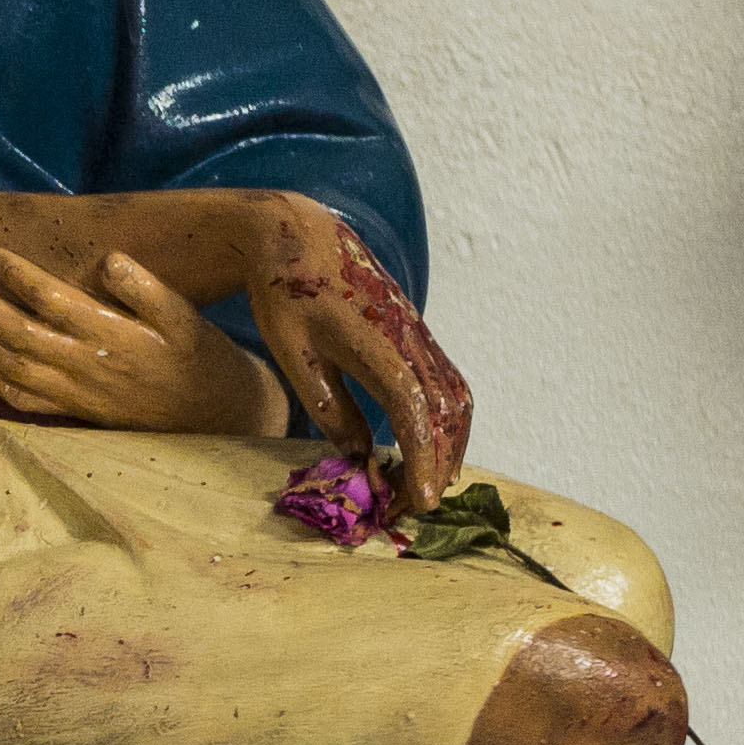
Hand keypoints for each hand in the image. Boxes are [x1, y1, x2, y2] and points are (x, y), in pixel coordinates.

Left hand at [0, 246, 276, 434]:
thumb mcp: (185, 317)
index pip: (51, 300)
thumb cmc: (199, 357)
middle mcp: (86, 367)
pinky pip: (20, 398)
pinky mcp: (71, 413)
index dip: (15, 275)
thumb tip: (110, 260)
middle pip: (16, 334)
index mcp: (113, 335)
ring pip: (9, 366)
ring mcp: (74, 394)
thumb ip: (147, 289)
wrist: (214, 416)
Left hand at [238, 203, 470, 504]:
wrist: (300, 236)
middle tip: (412, 507)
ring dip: (449, 447)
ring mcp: (420, 335)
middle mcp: (410, 337)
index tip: (419, 498)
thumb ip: (329, 405)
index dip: (422, 455)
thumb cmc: (286, 293)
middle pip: (446, 411)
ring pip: (457, 400)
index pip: (415, 407)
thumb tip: (360, 456)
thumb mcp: (294, 354)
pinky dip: (448, 425)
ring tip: (424, 487)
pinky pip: (449, 386)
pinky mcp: (419, 336)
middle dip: (437, 464)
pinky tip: (430, 451)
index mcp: (376, 340)